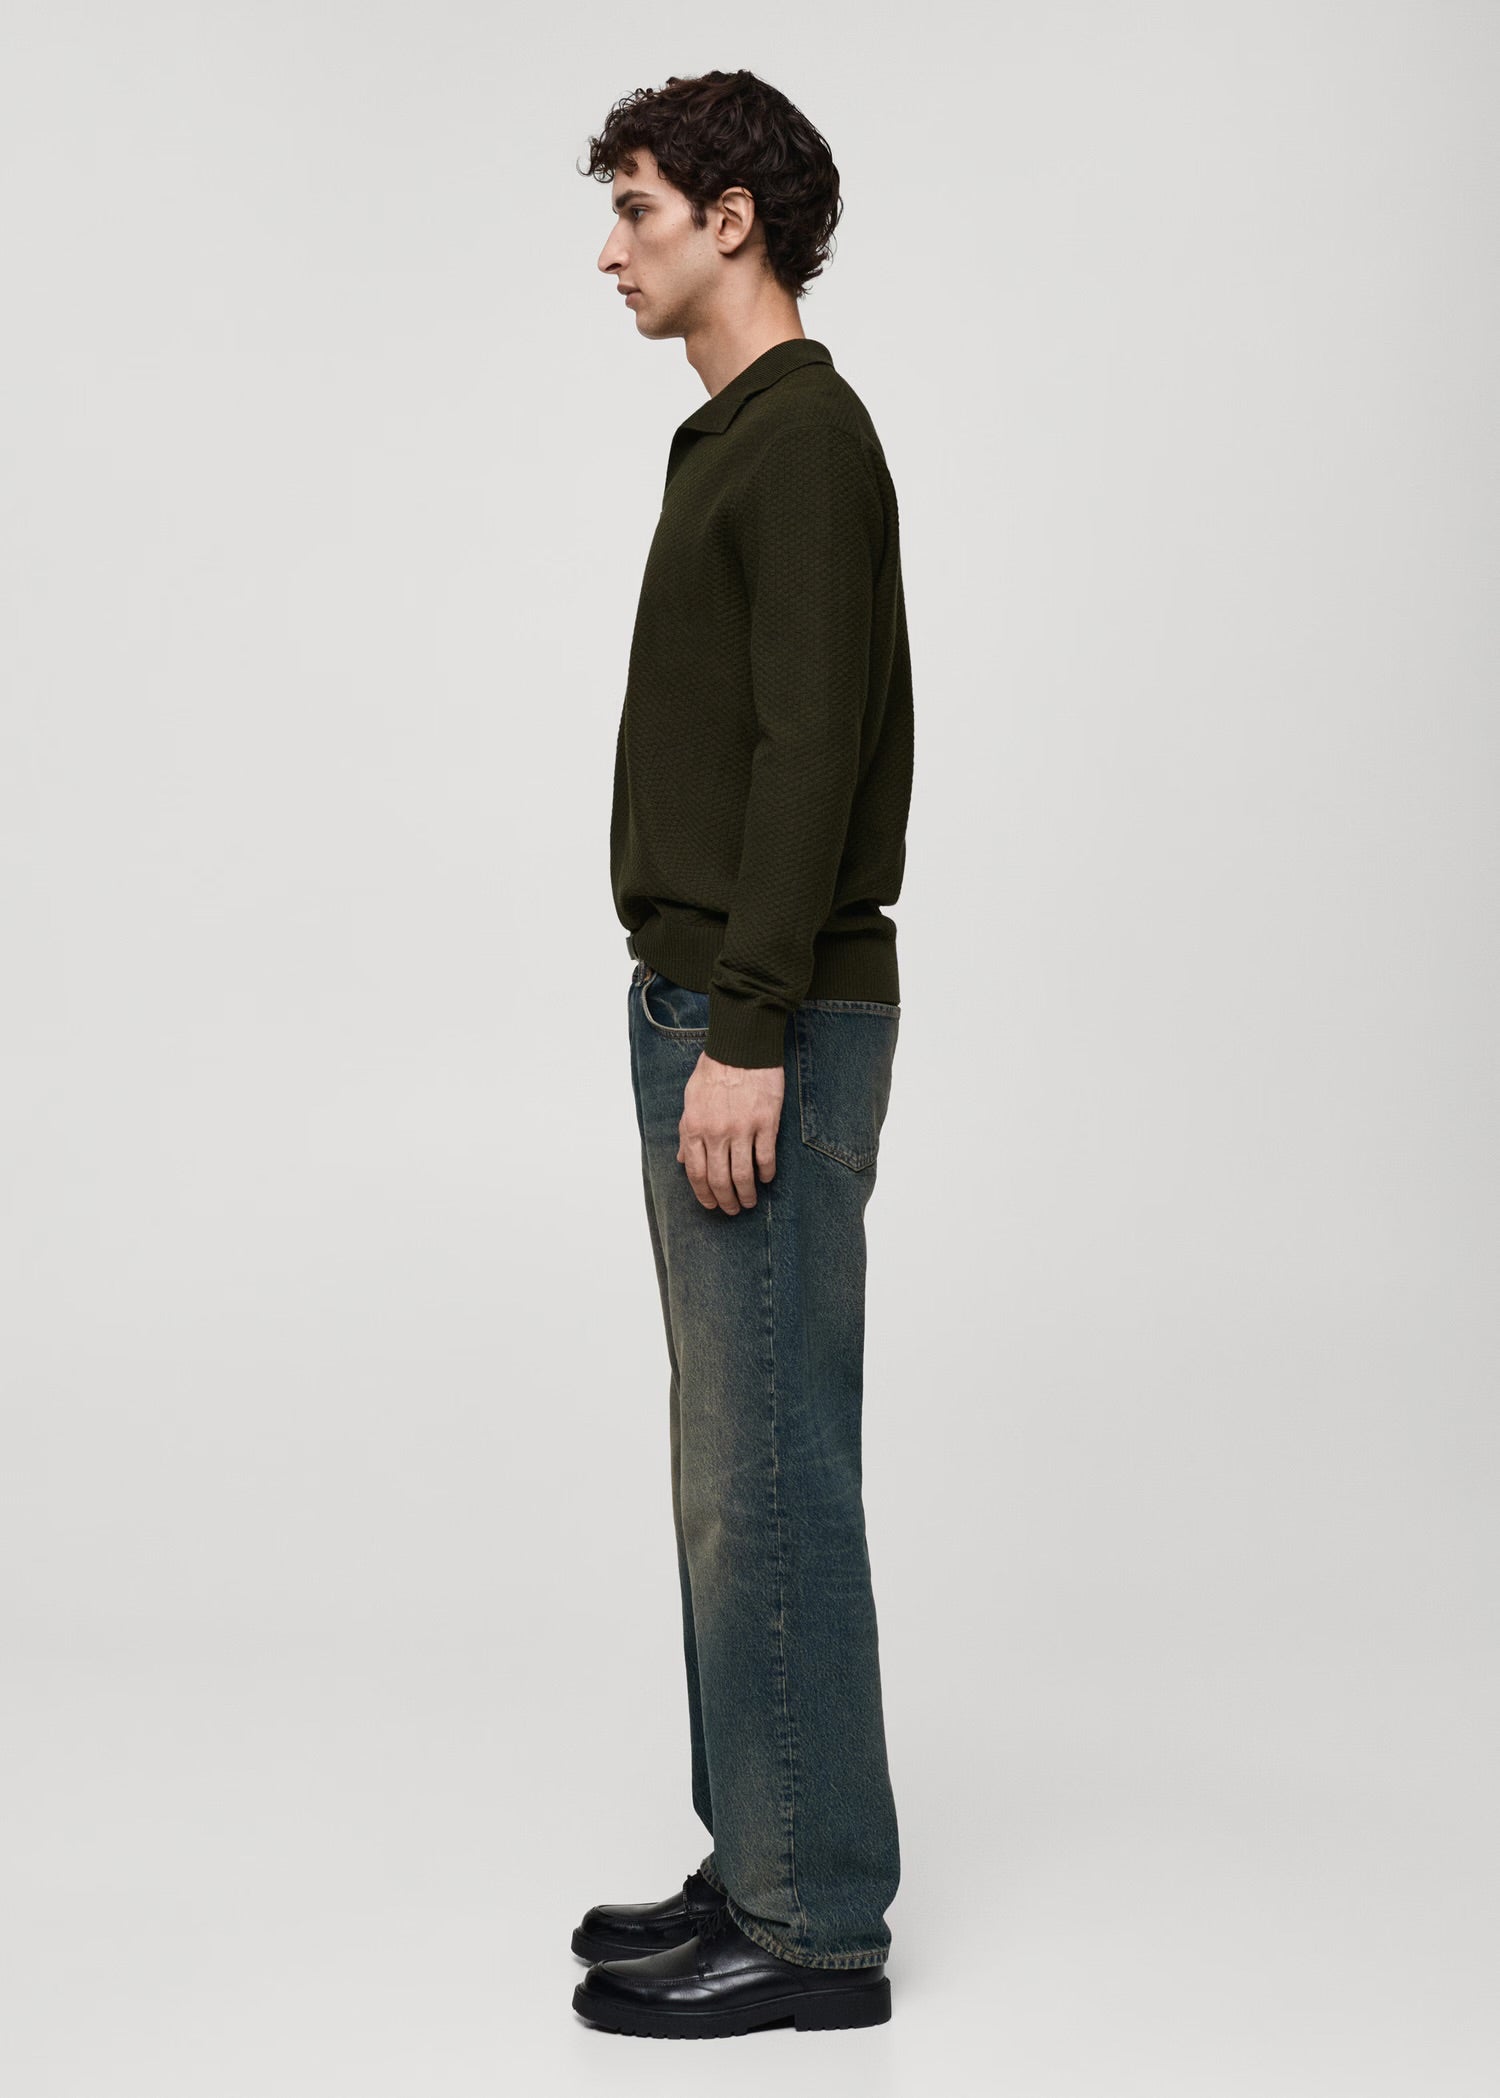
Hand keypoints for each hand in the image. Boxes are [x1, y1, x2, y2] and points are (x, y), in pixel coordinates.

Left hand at [677, 1053, 783, 1211]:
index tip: (711, 1203)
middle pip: (719, 1180)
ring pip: (743, 1175)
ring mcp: (742, 1130)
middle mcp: (716, 1133)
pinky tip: (766, 1178)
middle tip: (732, 1209)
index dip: (704, 1194)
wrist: (741, 1047)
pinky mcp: (766, 1123)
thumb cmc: (713, 1071)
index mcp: (694, 1128)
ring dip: (746, 1194)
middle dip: (725, 1200)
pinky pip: (765, 1158)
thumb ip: (687, 1132)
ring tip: (750, 1201)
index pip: (696, 1173)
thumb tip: (682, 1159)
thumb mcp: (690, 1100)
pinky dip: (766, 1173)